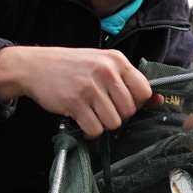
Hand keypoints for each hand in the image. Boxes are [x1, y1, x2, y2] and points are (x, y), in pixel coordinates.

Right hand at [0, 46, 162, 138]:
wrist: (35, 66)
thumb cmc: (73, 67)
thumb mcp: (104, 65)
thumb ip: (130, 82)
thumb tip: (158, 101)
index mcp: (117, 61)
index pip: (144, 91)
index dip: (136, 104)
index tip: (122, 102)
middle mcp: (106, 72)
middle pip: (129, 111)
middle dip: (118, 115)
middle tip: (102, 108)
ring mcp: (90, 87)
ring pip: (113, 123)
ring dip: (103, 124)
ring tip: (91, 113)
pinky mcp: (75, 103)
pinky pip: (95, 129)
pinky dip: (90, 132)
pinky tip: (83, 121)